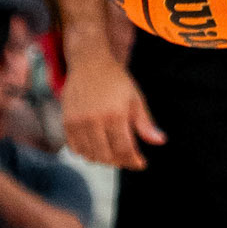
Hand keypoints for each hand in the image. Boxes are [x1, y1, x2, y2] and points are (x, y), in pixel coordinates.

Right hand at [62, 51, 166, 169]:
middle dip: (120, 162)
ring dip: (103, 159)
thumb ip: (145, 123)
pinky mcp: (66, 122)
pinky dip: (86, 153)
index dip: (133, 161)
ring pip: (89, 155)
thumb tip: (160, 141)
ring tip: (114, 154)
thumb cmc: (116, 81)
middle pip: (106, 156)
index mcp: (115, 114)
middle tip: (129, 160)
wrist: (89, 64)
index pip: (124, 149)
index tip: (141, 164)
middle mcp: (94, 120)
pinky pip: (75, 149)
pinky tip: (97, 148)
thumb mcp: (136, 98)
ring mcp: (77, 122)